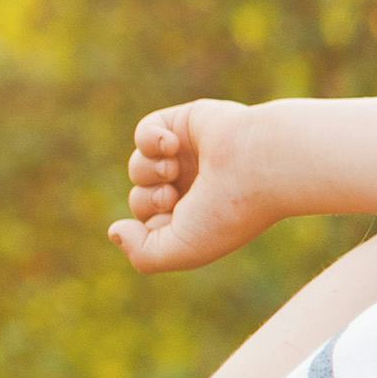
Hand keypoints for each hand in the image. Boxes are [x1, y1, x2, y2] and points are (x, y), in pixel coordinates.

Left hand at [109, 99, 274, 272]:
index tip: (176, 221)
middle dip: (147, 199)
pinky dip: (149, 139)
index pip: (151, 225)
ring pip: (139, 167)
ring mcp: (191, 155)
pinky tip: (171, 144)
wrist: (261, 164)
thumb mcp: (181, 249)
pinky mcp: (187, 123)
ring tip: (173, 168)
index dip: (152, 227)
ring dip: (147, 171)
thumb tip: (115, 230)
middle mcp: (195, 187)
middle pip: (141, 197)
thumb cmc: (229, 211)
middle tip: (172, 196)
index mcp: (200, 218)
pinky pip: (145, 131)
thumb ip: (142, 255)